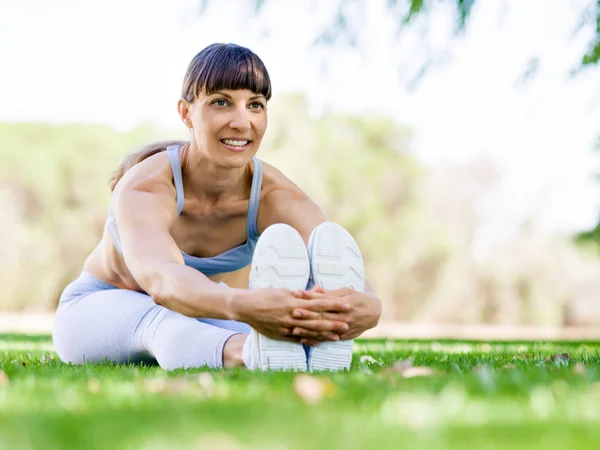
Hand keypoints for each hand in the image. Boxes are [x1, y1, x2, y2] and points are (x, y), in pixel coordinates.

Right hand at [232, 288, 350, 342]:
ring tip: (337, 337)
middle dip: (334, 322)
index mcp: (294, 302)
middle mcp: (292, 315)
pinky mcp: (280, 335)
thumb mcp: (283, 291)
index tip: (347, 305)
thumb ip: (300, 295)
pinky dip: (308, 341)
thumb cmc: (265, 295)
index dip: (334, 305)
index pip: (319, 303)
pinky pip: (297, 339)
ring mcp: (287, 327)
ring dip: (324, 334)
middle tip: (348, 324)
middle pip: (317, 319)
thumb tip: (316, 294)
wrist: (245, 307)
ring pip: (309, 332)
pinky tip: (318, 343)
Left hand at [291, 286, 381, 344]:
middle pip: (322, 316)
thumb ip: (329, 293)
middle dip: (307, 315)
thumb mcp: (346, 292)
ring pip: (323, 330)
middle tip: (293, 312)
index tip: (297, 294)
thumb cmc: (358, 298)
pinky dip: (315, 340)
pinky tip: (303, 340)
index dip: (310, 297)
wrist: (374, 313)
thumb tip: (314, 289)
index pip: (324, 300)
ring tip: (294, 330)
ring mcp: (344, 328)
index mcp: (344, 303)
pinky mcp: (343, 337)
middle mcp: (343, 317)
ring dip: (308, 330)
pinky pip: (327, 339)